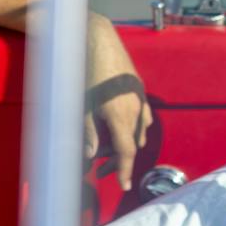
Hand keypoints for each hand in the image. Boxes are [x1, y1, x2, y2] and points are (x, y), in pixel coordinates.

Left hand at [84, 15, 153, 190]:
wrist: (98, 39)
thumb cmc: (86, 72)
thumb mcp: (83, 106)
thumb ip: (89, 133)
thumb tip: (91, 155)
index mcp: (122, 116)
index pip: (127, 152)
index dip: (124, 170)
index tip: (124, 185)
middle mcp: (135, 109)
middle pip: (133, 143)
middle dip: (120, 159)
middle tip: (102, 171)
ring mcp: (140, 98)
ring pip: (140, 130)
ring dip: (127, 142)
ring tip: (108, 148)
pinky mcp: (138, 88)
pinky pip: (142, 114)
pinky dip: (134, 126)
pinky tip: (123, 126)